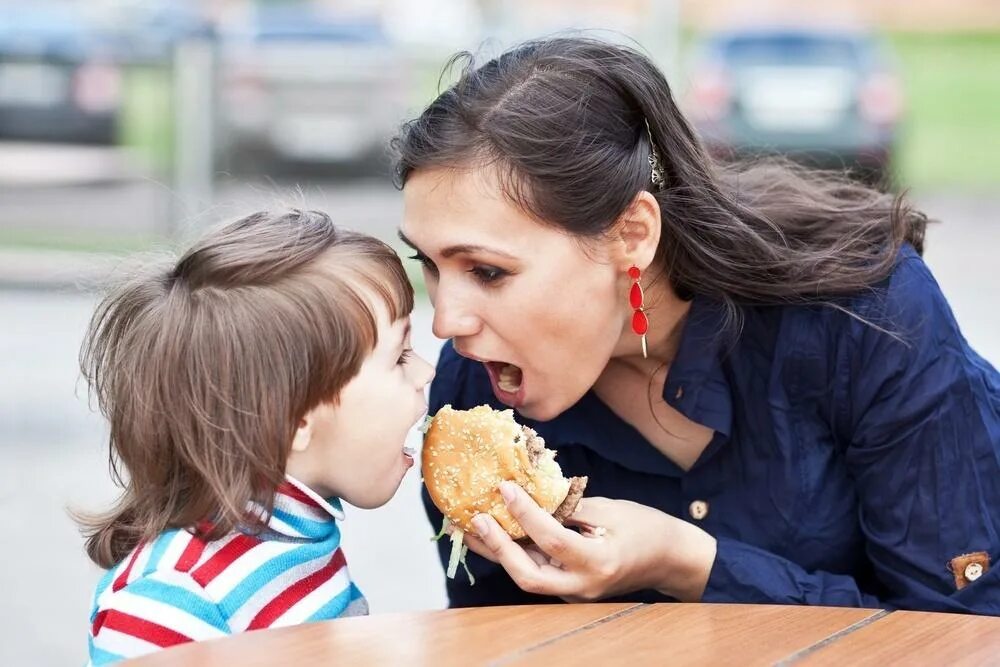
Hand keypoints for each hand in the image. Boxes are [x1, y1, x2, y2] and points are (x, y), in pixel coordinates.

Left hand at [464, 482, 716, 602]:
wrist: (669, 559)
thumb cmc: (646, 529)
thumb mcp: (612, 508)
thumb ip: (571, 505)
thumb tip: (533, 493)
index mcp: (598, 562)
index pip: (552, 539)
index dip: (525, 513)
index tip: (505, 488)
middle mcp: (582, 585)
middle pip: (529, 576)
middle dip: (498, 548)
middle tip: (477, 518)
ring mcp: (574, 592)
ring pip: (526, 577)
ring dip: (497, 552)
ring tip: (470, 527)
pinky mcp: (568, 587)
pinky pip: (534, 572)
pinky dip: (512, 553)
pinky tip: (494, 534)